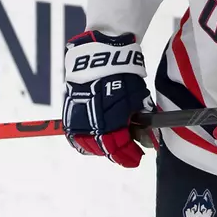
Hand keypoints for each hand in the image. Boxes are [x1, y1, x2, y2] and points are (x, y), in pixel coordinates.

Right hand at [62, 30, 151, 167]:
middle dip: (118, 154)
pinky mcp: (69, 115)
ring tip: (111, 148)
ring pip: (87, 146)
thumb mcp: (138, 99)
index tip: (137, 158)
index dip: (130, 156)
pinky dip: (85, 142)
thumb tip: (147, 138)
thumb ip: (141, 121)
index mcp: (111, 125)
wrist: (99, 58)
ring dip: (101, 149)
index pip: (120, 149)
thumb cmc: (122, 77)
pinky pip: (75, 136)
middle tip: (128, 154)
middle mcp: (92, 127)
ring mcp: (78, 122)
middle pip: (104, 150)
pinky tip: (94, 141)